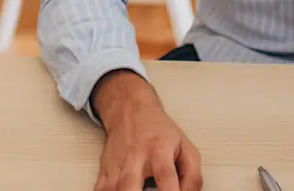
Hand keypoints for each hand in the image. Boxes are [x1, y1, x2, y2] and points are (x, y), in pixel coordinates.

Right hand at [91, 70, 202, 190]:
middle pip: (129, 186)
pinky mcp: (104, 170)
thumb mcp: (186, 148)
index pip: (166, 177)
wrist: (131, 110)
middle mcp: (135, 159)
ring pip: (111, 189)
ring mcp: (117, 166)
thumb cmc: (159, 131)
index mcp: (159, 152)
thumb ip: (193, 176)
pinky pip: (100, 190)